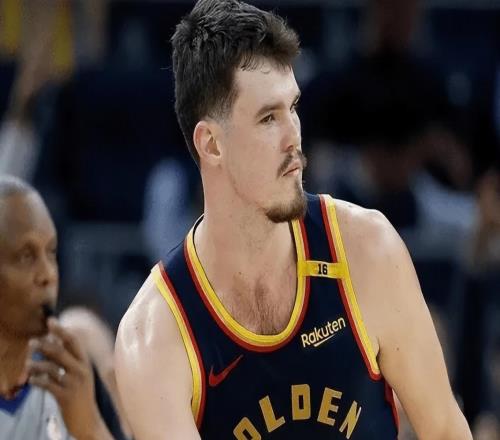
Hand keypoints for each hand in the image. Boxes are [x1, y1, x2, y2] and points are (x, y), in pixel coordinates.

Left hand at [26, 317, 106, 438]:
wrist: (88, 420)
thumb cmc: (80, 395)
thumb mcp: (78, 376)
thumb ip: (66, 361)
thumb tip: (50, 344)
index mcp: (85, 363)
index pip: (74, 341)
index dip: (61, 330)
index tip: (50, 321)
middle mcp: (81, 370)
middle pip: (61, 351)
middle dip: (44, 345)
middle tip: (31, 342)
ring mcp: (74, 383)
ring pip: (51, 368)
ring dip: (36, 366)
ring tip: (27, 366)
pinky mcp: (66, 396)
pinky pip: (48, 385)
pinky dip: (37, 382)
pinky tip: (31, 381)